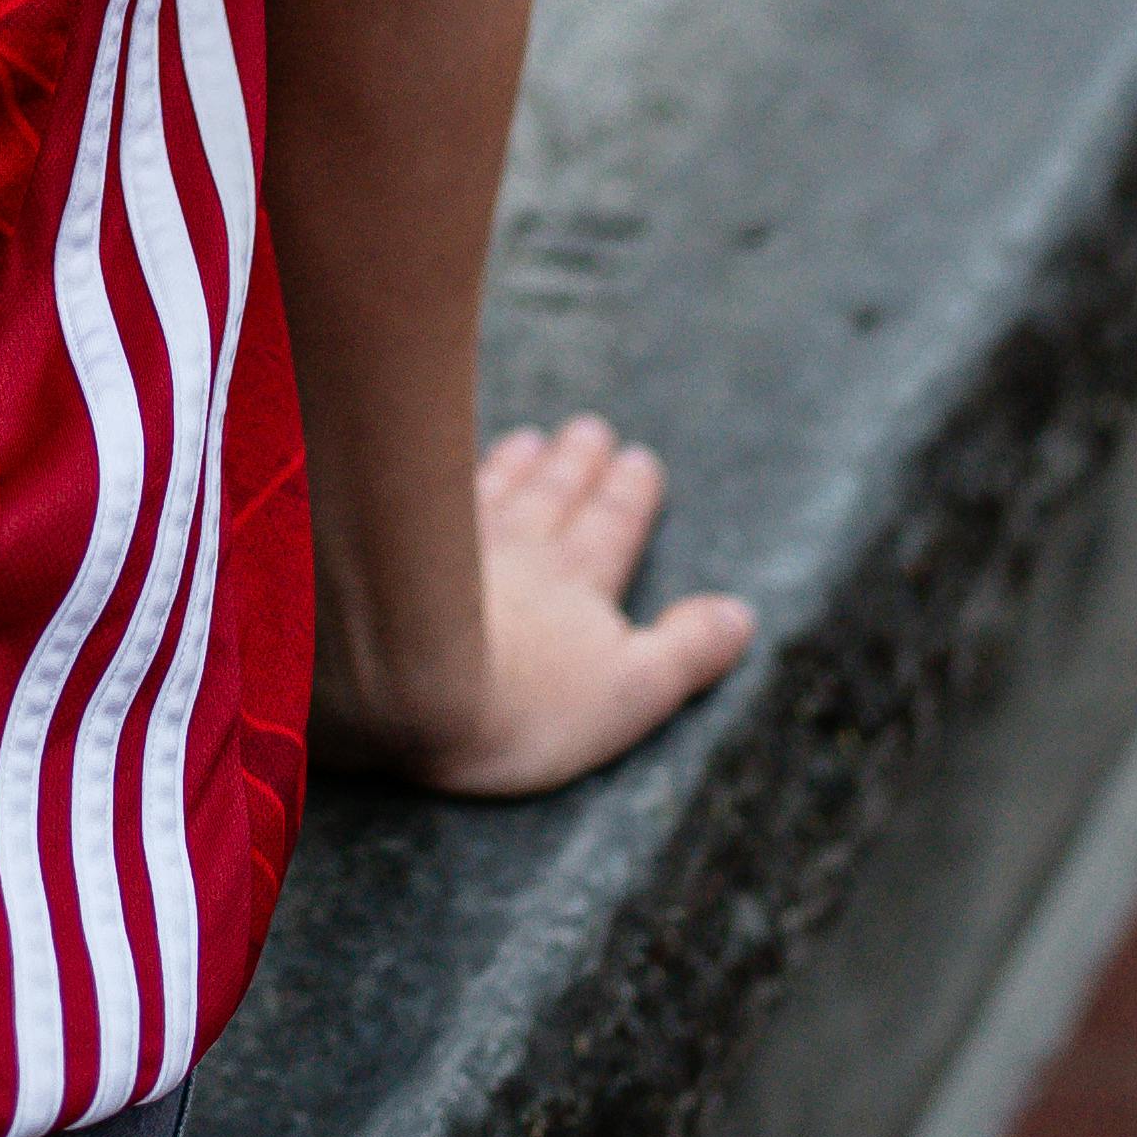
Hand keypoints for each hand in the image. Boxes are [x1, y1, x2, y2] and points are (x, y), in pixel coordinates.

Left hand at [326, 411, 752, 799]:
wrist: (404, 688)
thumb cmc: (524, 707)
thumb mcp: (629, 693)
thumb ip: (686, 652)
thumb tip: (741, 614)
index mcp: (579, 581)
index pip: (612, 526)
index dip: (628, 495)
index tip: (639, 460)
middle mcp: (521, 547)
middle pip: (554, 495)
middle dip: (577, 464)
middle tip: (590, 429)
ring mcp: (453, 542)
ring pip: (495, 488)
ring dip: (517, 463)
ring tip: (529, 439)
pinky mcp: (395, 548)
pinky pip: (428, 493)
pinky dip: (444, 470)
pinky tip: (436, 459)